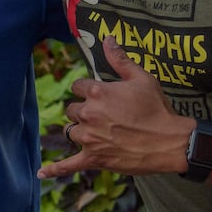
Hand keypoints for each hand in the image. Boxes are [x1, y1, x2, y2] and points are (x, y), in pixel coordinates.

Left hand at [38, 37, 193, 178]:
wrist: (171, 142)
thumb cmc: (158, 108)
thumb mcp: (142, 78)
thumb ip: (120, 59)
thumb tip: (107, 39)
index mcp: (97, 92)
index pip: (77, 87)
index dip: (89, 91)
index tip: (101, 95)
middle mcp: (88, 114)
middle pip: (72, 110)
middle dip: (85, 111)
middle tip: (106, 116)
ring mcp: (89, 138)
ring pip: (70, 131)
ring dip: (79, 131)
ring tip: (98, 132)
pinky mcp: (93, 158)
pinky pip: (68, 165)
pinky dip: (54, 169)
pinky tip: (40, 172)